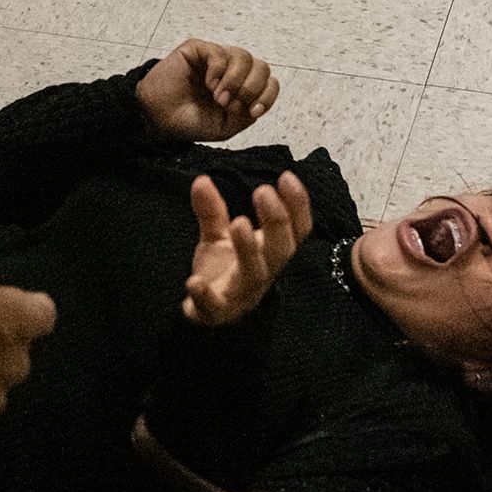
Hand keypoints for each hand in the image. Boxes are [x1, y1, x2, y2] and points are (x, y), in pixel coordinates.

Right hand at [136, 39, 280, 142]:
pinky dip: (218, 70)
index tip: (253, 111)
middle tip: (229, 104)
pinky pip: (219, 52)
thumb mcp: (225, 127)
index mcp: (242, 88)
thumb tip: (257, 100)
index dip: (266, 96)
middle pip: (262, 68)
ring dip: (235, 81)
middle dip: (250, 89)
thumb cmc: (190, 122)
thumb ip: (246, 115)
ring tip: (218, 97)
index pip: (269, 83)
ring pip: (244, 57)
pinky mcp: (198, 49)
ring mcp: (216, 59)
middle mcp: (232, 71)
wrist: (159, 119)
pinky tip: (208, 84)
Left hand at [183, 171, 311, 325]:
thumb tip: (201, 179)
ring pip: (255, 273)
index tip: (286, 176)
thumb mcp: (218, 236)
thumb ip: (213, 210)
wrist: (210, 314)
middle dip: (277, 220)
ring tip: (238, 222)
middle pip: (282, 249)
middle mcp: (263, 271)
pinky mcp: (217, 311)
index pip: (296, 228)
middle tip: (263, 191)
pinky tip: (193, 282)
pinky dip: (205, 295)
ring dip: (249, 249)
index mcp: (270, 251)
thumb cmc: (224, 270)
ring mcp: (242, 292)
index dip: (298, 205)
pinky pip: (215, 306)